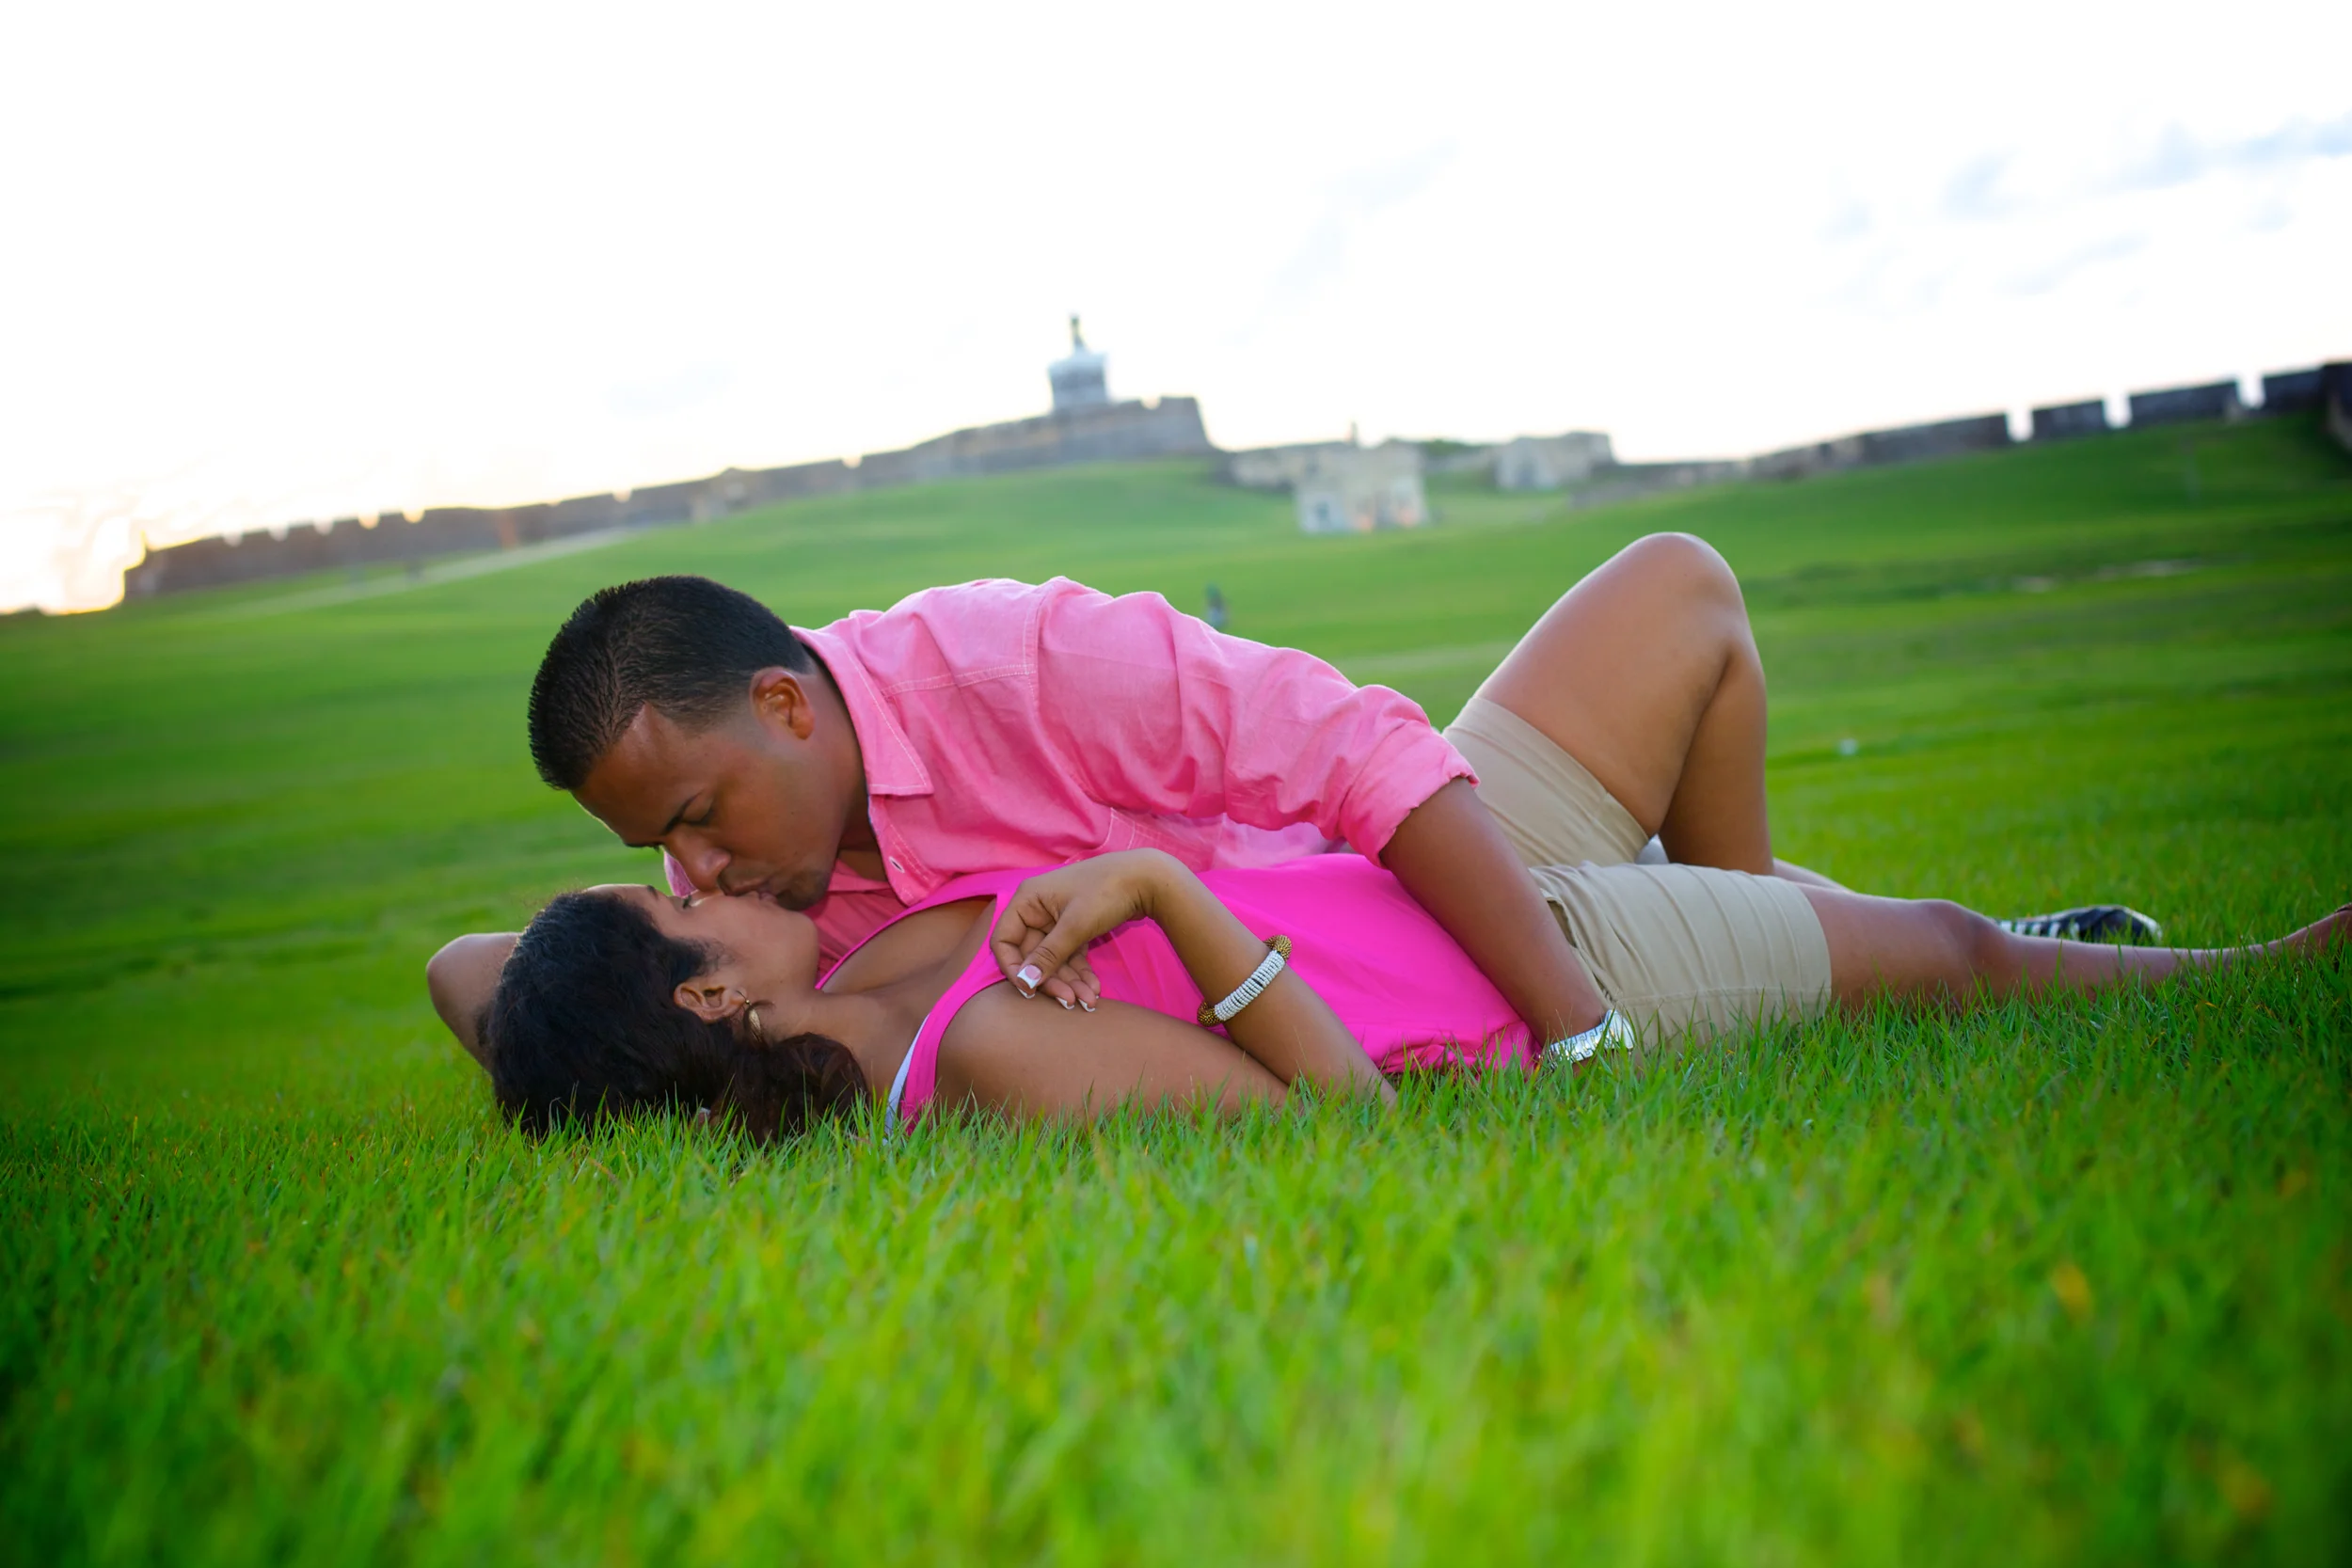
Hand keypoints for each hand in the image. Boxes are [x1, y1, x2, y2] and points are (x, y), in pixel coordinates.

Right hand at [991, 852, 1174, 1007]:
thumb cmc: (1106, 892)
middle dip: (1052, 980)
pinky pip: (1070, 955)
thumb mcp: (1075, 925)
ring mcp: (1057, 919)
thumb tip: (1024, 982)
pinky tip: (1094, 989)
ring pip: (1054, 959)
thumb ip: (1048, 955)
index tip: (1030, 990)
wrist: (1148, 878)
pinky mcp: (1076, 927)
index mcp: (1028, 900)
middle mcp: (1038, 909)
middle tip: (1070, 1002)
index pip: (1004, 940)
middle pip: (1032, 955)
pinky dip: (1080, 972)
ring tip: (1089, 1000)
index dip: (1013, 968)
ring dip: (1069, 981)